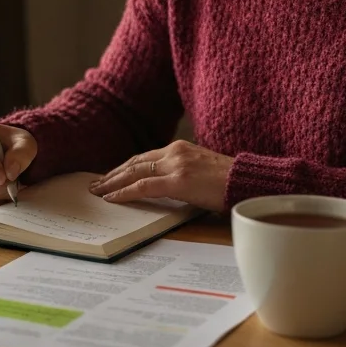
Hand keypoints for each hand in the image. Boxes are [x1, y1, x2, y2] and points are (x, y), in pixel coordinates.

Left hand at [88, 140, 233, 210]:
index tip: (109, 176)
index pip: (144, 158)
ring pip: (134, 172)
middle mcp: (175, 152)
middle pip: (135, 162)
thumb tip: (165, 186)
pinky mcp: (179, 181)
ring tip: (98, 191)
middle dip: (113, 174)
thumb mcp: (202, 171)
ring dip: (113, 182)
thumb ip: (182, 173)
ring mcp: (177, 165)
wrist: (250, 182)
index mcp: (180, 148)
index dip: (124, 167)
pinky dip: (125, 192)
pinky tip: (113, 198)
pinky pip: (144, 186)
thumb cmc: (230, 182)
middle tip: (95, 184)